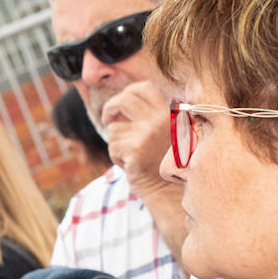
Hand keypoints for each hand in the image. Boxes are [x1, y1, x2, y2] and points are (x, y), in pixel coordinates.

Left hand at [100, 81, 173, 197]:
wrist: (169, 191)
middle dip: (110, 108)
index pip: (144, 87)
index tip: (121, 106)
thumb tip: (118, 103)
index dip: (128, 92)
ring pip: (114, 127)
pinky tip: (130, 164)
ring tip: (130, 154)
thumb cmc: (162, 162)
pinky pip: (113, 145)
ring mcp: (149, 133)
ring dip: (115, 142)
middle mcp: (161, 119)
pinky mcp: (136, 149)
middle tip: (108, 119)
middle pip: (124, 99)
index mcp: (169, 112)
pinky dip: (116, 156)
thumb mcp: (163, 133)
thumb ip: (148, 116)